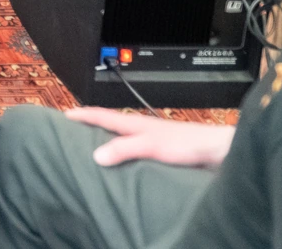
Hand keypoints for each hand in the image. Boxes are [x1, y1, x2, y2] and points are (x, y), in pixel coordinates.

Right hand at [64, 109, 234, 168]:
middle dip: (92, 126)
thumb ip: (125, 149)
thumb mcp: (152, 145)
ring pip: (124, 139)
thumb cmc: (188, 144)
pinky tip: (125, 168)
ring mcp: (153, 142)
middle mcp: (142, 130)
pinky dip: (125, 156)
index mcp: (135, 123)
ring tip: (94, 149)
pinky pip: (136, 154)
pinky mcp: (163, 155)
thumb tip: (96, 155)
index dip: (84, 114)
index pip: (103, 115)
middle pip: (112, 125)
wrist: (217, 152)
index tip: (65, 114)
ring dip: (109, 142)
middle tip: (74, 131)